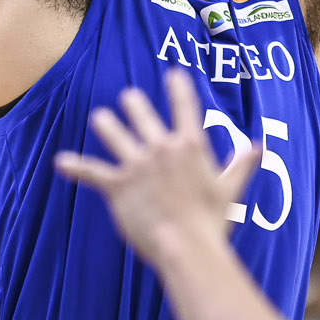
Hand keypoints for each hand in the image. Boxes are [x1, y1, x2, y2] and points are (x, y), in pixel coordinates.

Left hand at [56, 69, 261, 261]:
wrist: (186, 246)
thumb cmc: (211, 222)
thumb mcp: (231, 189)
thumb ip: (242, 164)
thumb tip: (258, 147)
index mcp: (190, 146)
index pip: (185, 107)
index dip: (178, 88)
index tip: (173, 73)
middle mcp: (161, 148)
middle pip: (142, 115)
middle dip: (134, 105)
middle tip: (128, 98)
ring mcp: (137, 165)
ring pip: (114, 134)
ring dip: (106, 124)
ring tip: (100, 118)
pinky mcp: (118, 185)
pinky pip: (91, 171)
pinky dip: (75, 166)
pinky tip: (61, 162)